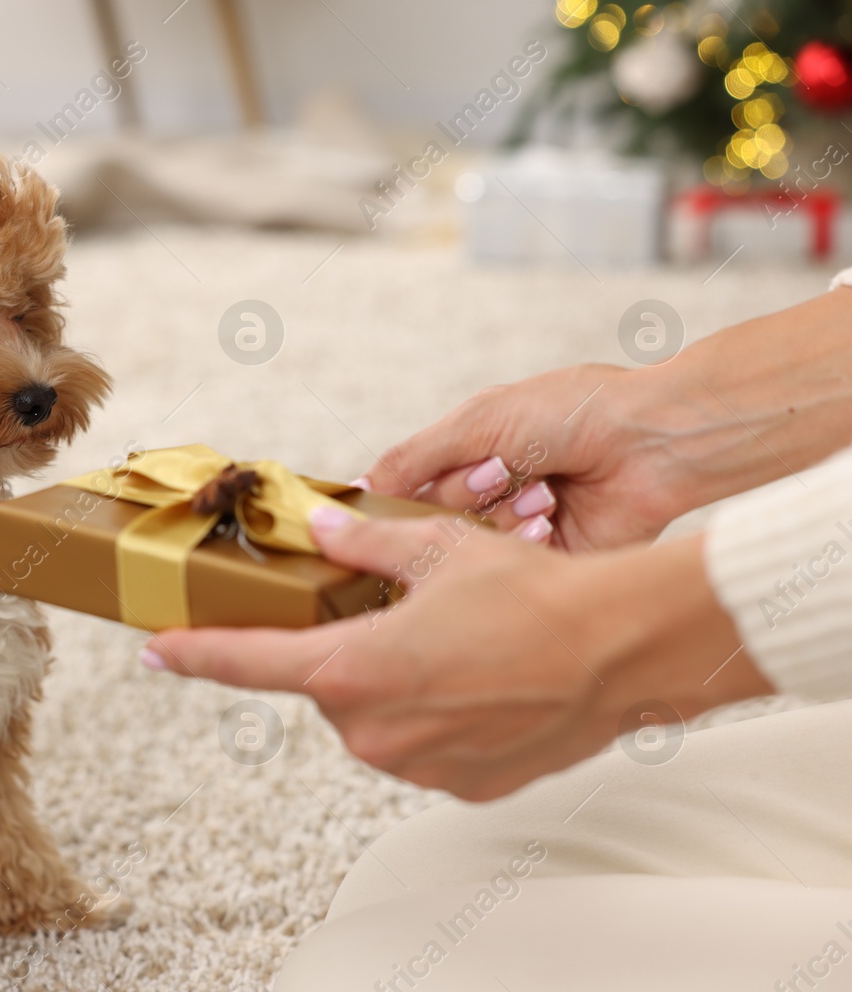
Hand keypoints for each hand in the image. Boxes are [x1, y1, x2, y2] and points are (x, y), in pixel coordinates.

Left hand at [141, 511, 771, 799]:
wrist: (623, 654)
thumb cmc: (533, 595)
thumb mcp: (437, 550)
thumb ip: (362, 544)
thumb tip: (314, 528)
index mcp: (351, 670)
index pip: (247, 664)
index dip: (194, 653)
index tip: (154, 648)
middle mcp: (372, 730)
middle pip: (325, 686)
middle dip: (346, 650)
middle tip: (400, 612)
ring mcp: (415, 766)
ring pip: (373, 717)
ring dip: (393, 683)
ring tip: (457, 646)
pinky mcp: (460, 787)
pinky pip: (422, 745)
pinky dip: (437, 716)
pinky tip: (483, 684)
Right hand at [361, 363, 688, 551]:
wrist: (652, 439)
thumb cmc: (572, 412)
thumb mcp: (478, 421)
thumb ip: (411, 459)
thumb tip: (352, 490)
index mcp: (465, 457)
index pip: (406, 492)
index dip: (410, 493)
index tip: (416, 489)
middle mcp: (485, 497)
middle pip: (434, 521)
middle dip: (466, 495)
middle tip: (502, 472)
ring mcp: (514, 530)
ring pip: (469, 546)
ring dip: (500, 514)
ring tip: (542, 489)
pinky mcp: (547, 561)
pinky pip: (508, 565)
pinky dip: (523, 539)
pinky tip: (550, 516)